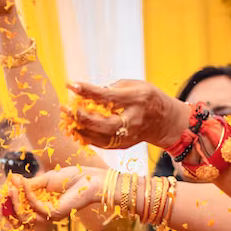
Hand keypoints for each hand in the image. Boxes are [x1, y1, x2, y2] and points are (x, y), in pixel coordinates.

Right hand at [15, 167, 106, 222]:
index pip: (22, 211)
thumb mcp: (46, 179)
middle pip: (20, 218)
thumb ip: (30, 184)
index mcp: (42, 206)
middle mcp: (45, 214)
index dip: (11, 202)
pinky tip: (25, 185)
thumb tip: (13, 180)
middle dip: (10, 204)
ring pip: (25, 216)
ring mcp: (50, 215)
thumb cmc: (73, 178)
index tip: (7, 188)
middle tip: (8, 189)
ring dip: (16, 202)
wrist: (91, 179)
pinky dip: (28, 195)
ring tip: (13, 188)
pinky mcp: (55, 214)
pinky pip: (35, 207)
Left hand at [66, 80, 187, 152]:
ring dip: (79, 127)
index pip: (108, 96)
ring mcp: (128, 136)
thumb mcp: (133, 85)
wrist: (164, 121)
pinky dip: (85, 136)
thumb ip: (111, 88)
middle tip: (66, 108)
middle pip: (102, 123)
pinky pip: (99, 143)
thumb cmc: (146, 98)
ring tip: (66, 117)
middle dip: (80, 116)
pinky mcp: (122, 145)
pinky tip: (75, 127)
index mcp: (137, 99)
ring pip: (99, 137)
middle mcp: (133, 120)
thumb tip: (86, 93)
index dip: (87, 91)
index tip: (71, 85)